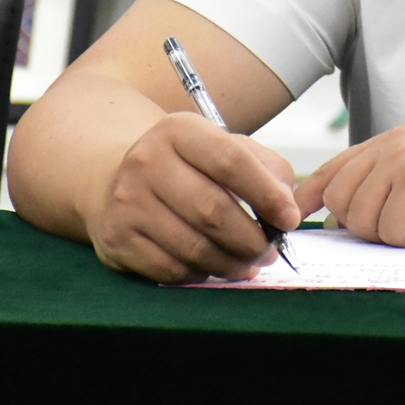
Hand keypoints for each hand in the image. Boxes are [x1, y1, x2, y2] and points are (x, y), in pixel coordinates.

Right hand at [86, 111, 299, 282]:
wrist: (115, 178)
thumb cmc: (185, 165)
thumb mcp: (223, 147)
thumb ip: (265, 167)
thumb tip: (287, 207)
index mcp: (179, 130)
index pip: (231, 162)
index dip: (267, 194)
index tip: (290, 218)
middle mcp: (147, 162)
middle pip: (212, 211)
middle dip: (252, 239)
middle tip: (270, 251)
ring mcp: (127, 202)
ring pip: (193, 247)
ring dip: (230, 263)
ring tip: (248, 264)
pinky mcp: (116, 239)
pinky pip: (170, 269)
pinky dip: (199, 274)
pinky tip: (212, 267)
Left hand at [295, 123, 404, 247]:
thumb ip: (377, 185)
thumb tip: (330, 222)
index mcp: (391, 141)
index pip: (334, 168)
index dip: (312, 195)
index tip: (300, 212)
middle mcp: (393, 145)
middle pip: (341, 201)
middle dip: (361, 225)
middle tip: (396, 225)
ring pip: (361, 219)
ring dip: (386, 234)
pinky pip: (390, 228)